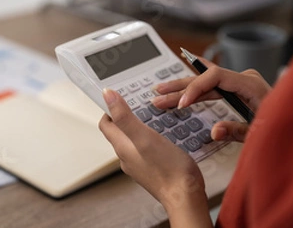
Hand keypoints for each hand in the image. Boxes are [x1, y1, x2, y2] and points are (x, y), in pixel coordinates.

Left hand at [99, 89, 211, 225]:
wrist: (186, 196)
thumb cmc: (167, 168)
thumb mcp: (144, 137)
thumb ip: (125, 117)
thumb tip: (107, 95)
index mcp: (122, 147)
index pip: (106, 124)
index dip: (110, 108)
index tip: (121, 97)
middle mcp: (128, 157)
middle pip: (120, 131)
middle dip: (128, 115)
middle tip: (142, 102)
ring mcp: (141, 164)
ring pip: (135, 140)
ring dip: (142, 126)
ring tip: (156, 115)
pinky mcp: (154, 168)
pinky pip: (149, 148)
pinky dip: (153, 137)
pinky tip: (167, 134)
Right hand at [153, 59, 270, 142]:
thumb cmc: (286, 127)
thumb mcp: (262, 133)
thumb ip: (238, 131)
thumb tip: (214, 131)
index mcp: (251, 84)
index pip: (215, 77)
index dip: (195, 88)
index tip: (181, 104)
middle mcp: (244, 79)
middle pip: (206, 78)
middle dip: (180, 88)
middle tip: (159, 95)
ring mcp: (241, 83)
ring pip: (206, 83)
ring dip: (184, 89)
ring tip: (162, 91)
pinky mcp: (239, 90)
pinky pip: (213, 87)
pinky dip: (196, 91)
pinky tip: (182, 88)